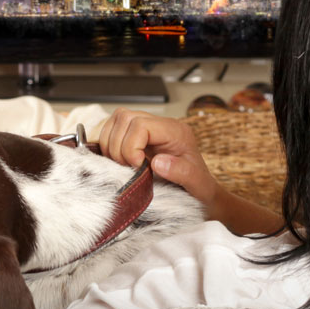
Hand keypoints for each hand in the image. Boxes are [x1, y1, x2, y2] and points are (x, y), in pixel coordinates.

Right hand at [99, 108, 218, 215]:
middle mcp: (160, 125)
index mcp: (176, 131)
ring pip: (117, 120)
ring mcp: (147, 127)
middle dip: (118, 146)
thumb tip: (158, 162)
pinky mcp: (136, 134)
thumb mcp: (199, 185)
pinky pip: (114, 128)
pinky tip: (118, 161)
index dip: (131, 146)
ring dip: (111, 144)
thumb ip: (182, 172)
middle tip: (128, 168)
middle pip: (125, 117)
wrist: (200, 191)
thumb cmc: (200, 188)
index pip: (140, 124)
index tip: (137, 167)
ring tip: (123, 165)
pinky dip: (109, 144)